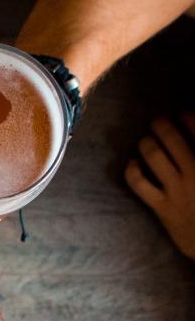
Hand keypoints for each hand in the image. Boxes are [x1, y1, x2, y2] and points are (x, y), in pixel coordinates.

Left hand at [126, 114, 194, 259]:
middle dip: (162, 126)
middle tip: (158, 121)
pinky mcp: (163, 207)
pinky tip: (132, 163)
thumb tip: (191, 131)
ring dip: (147, 143)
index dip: (190, 119)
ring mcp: (178, 191)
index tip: (183, 113)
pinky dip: (132, 170)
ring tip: (147, 140)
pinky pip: (139, 183)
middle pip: (174, 140)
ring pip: (154, 156)